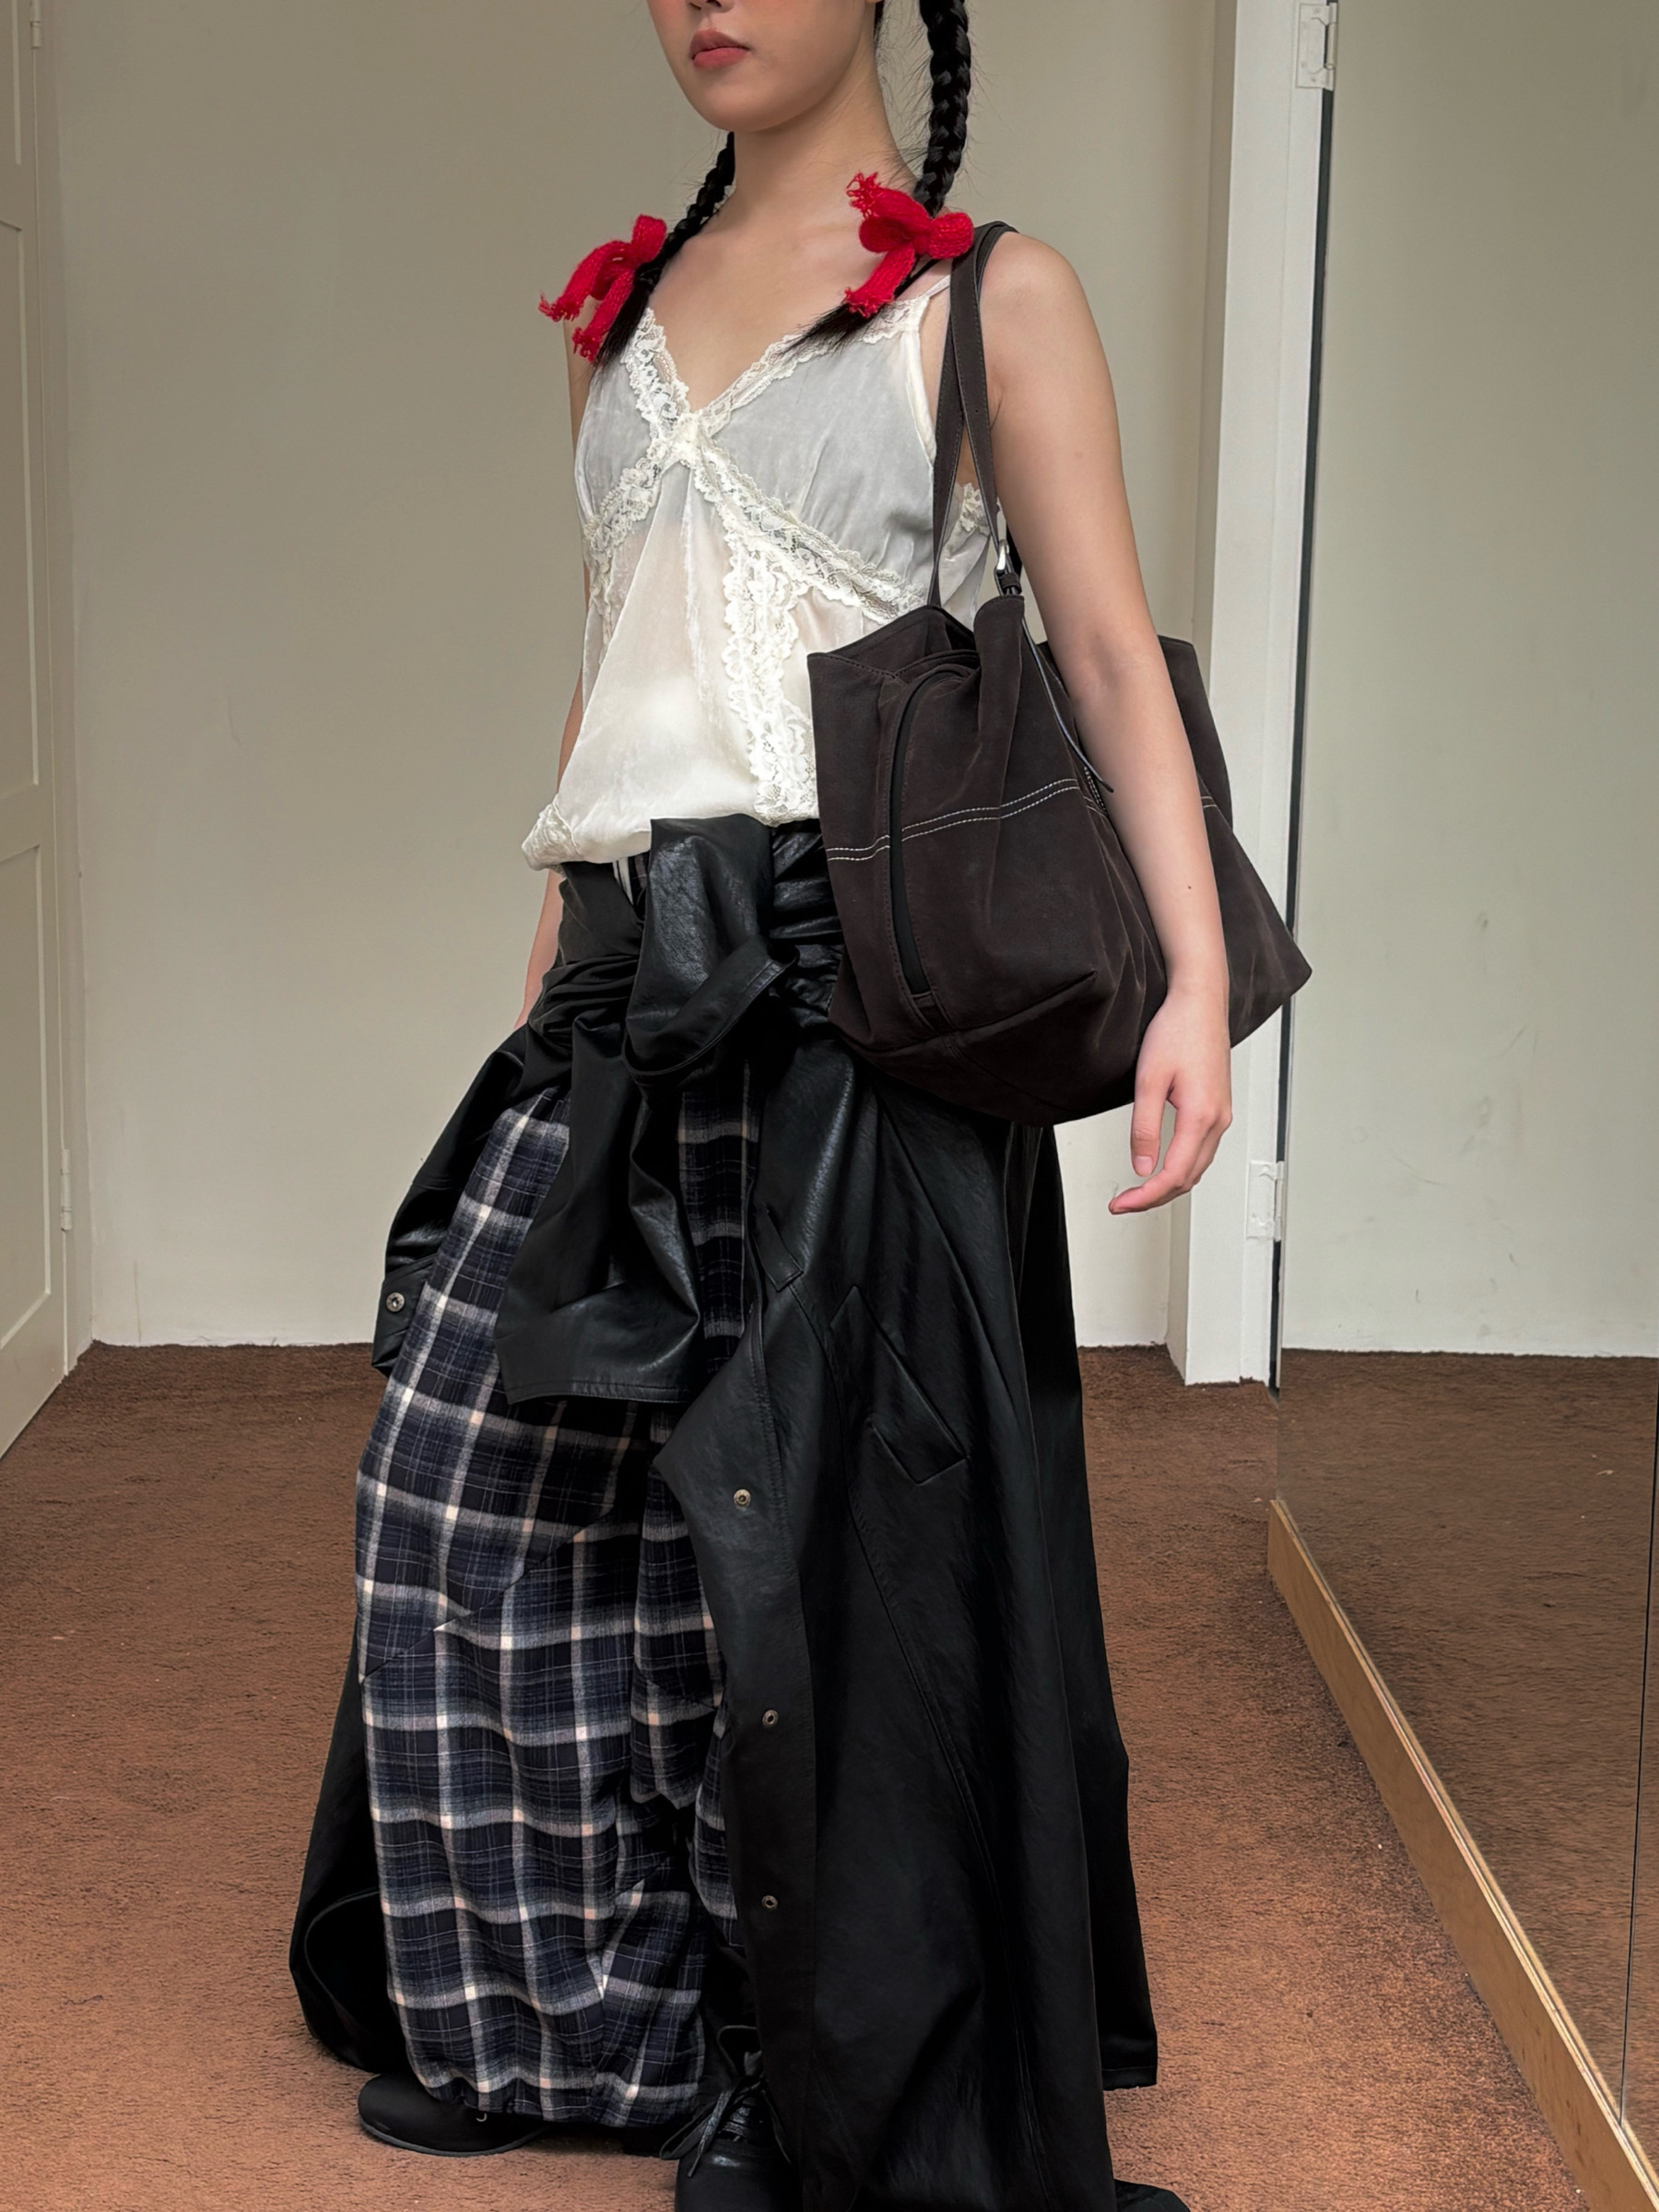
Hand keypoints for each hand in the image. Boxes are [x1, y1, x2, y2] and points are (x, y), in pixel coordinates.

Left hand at [1108, 984, 1232, 1213]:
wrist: (1199, 1002)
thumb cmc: (1177, 1030)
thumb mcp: (1149, 1080)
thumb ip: (1144, 1128)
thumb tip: (1141, 1167)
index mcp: (1201, 1116)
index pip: (1174, 1175)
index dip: (1145, 1197)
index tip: (1122, 1204)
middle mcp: (1218, 1120)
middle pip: (1189, 1179)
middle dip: (1155, 1198)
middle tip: (1123, 1203)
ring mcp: (1221, 1115)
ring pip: (1197, 1168)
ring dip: (1169, 1186)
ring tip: (1138, 1192)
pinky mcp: (1218, 1108)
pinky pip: (1202, 1151)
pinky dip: (1182, 1169)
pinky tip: (1163, 1169)